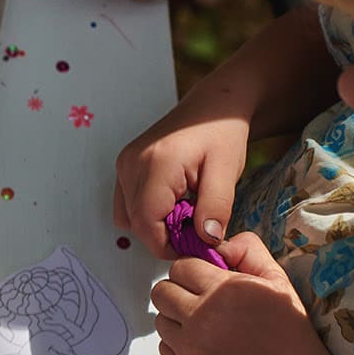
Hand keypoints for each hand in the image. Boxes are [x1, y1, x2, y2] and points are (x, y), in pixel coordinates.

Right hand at [113, 101, 247, 257]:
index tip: (194, 248)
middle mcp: (132, 165)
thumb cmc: (223, 132)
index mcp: (157, 165)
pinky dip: (147, 213)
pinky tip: (172, 205)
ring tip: (185, 216)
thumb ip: (217, 207)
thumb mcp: (228, 170)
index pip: (147, 222)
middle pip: (136, 222)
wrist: (214, 106)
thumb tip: (206, 241)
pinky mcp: (125, 166)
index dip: (167, 245)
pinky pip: (127, 204)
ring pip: (128, 216)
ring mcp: (124, 165)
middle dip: (164, 236)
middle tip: (196, 233)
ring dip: (154, 226)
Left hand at [151, 233, 332, 354]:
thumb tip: (216, 244)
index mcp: (224, 291)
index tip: (206, 280)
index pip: (180, 267)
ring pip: (160, 320)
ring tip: (207, 326)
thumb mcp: (277, 279)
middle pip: (160, 292)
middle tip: (200, 300)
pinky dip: (179, 345)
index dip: (193, 272)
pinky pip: (164, 347)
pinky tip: (206, 346)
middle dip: (178, 292)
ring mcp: (191, 349)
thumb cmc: (287, 329)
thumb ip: (247, 250)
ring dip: (178, 319)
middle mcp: (202, 319)